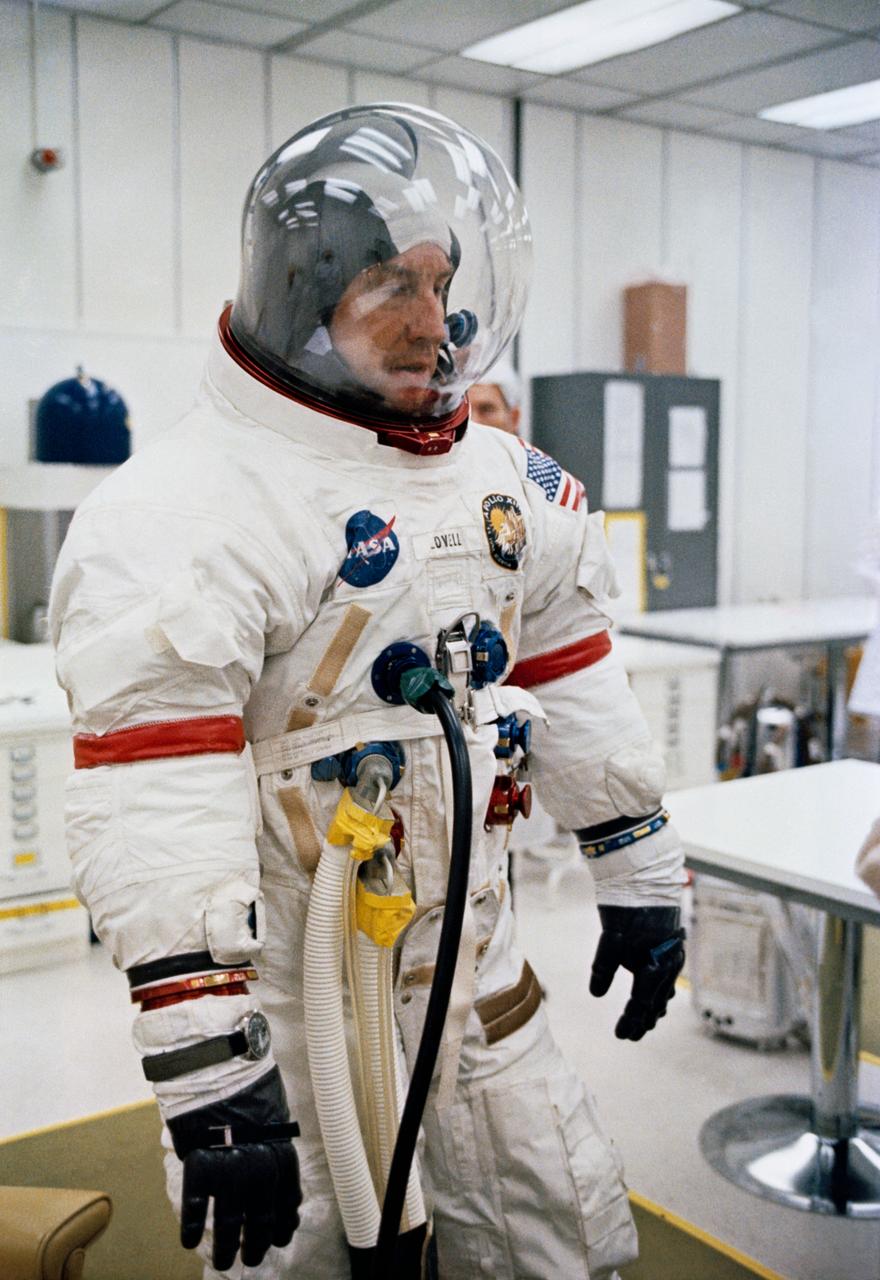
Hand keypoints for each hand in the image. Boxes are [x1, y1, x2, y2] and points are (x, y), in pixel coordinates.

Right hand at [167, 1067, 301, 1271]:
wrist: (221, 1065)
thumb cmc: (247, 1087)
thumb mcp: (274, 1119)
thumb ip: (273, 1149)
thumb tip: (273, 1179)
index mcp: (283, 1157)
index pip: (288, 1204)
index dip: (284, 1226)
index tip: (280, 1237)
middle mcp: (262, 1172)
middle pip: (262, 1223)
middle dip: (257, 1245)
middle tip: (251, 1257)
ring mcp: (232, 1173)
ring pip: (230, 1225)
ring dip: (227, 1249)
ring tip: (223, 1261)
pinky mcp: (202, 1169)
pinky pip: (196, 1210)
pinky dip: (191, 1229)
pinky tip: (189, 1240)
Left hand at [590, 905, 684, 1040]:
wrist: (647, 879)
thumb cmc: (626, 909)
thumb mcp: (610, 939)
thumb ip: (604, 968)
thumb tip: (596, 994)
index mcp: (654, 968)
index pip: (641, 1004)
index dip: (630, 1021)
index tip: (621, 1036)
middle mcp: (669, 966)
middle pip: (655, 1003)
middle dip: (643, 1020)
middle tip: (631, 1035)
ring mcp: (673, 956)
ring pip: (664, 991)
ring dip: (653, 1008)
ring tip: (646, 1022)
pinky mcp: (672, 946)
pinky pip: (668, 978)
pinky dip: (660, 991)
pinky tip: (658, 995)